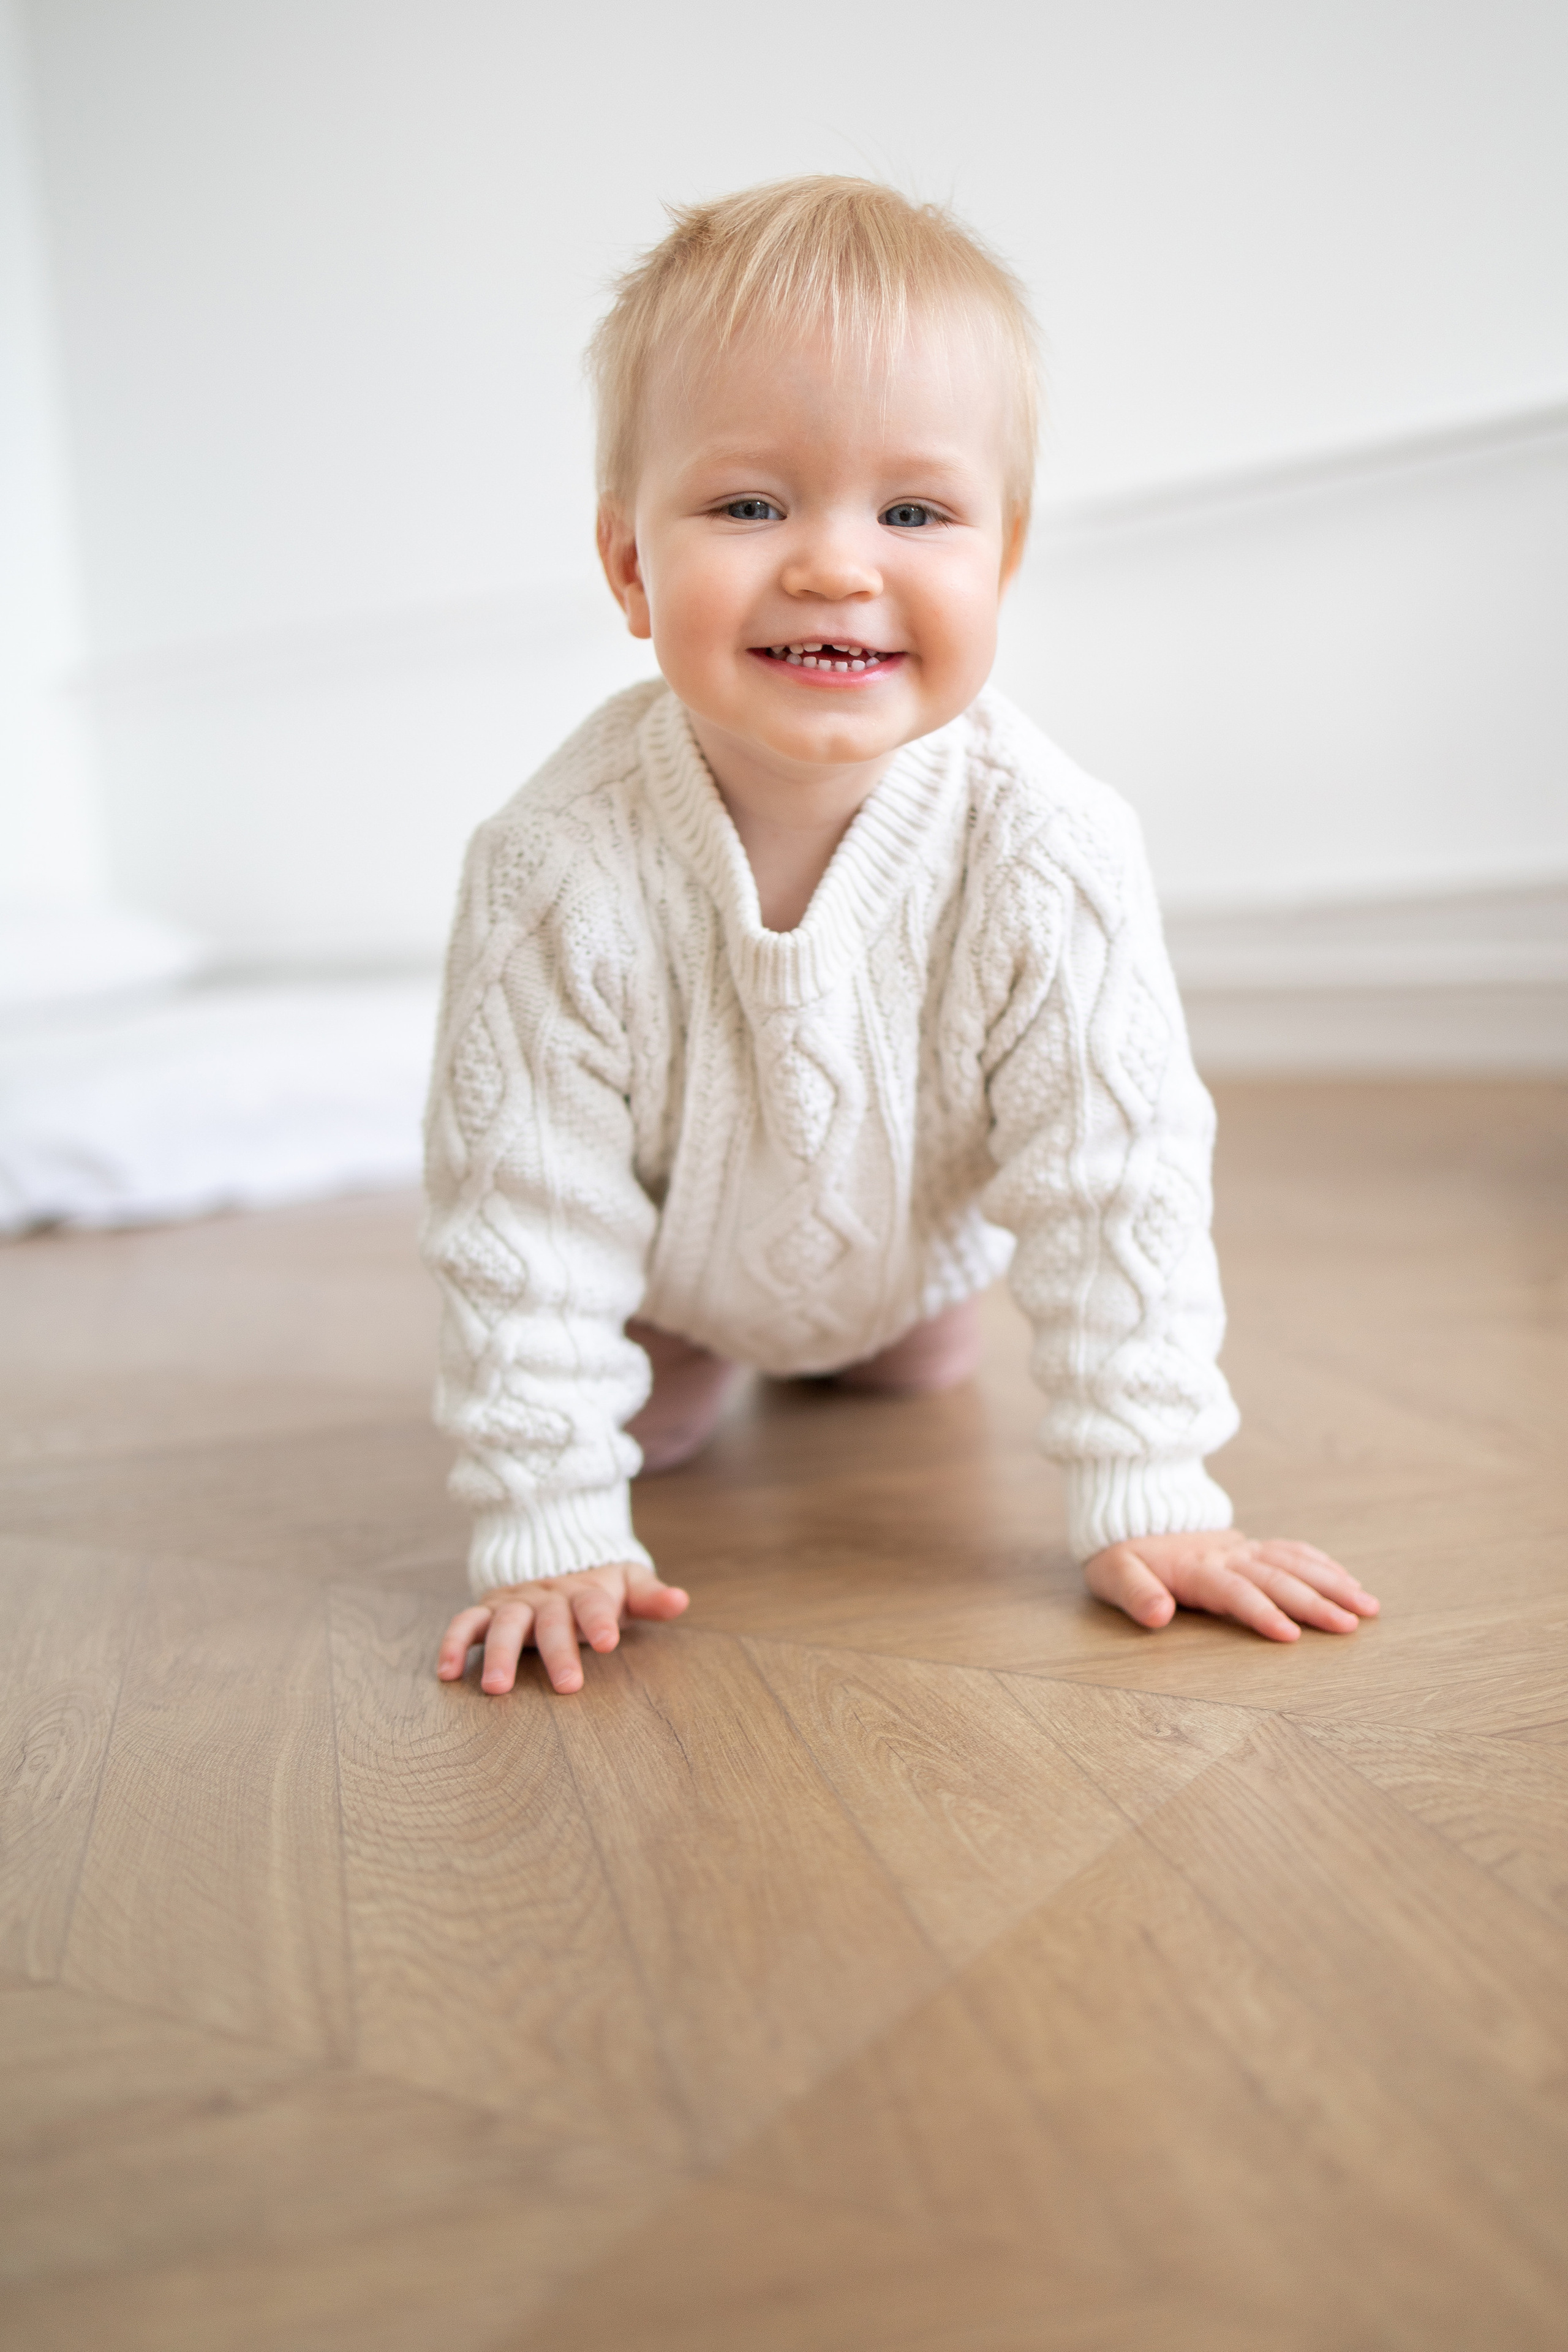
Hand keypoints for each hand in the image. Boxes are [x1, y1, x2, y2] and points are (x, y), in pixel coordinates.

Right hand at [436, 1562, 689, 1694]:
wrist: (555, 1555)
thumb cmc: (597, 1585)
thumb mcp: (627, 1583)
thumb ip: (650, 1596)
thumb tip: (681, 1601)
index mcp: (584, 1592)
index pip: (593, 1605)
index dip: (600, 1621)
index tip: (609, 1643)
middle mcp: (547, 1597)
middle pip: (551, 1621)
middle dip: (557, 1652)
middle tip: (567, 1686)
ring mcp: (515, 1603)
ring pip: (505, 1625)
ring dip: (501, 1654)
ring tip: (497, 1688)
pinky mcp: (488, 1610)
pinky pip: (465, 1623)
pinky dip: (453, 1643)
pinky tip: (447, 1673)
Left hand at [1083, 1529, 1378, 1643]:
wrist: (1129, 1513)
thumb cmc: (1121, 1556)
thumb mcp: (1114, 1575)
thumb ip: (1136, 1595)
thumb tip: (1157, 1615)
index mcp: (1196, 1568)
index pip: (1235, 1592)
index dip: (1262, 1612)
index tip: (1292, 1635)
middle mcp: (1227, 1555)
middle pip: (1277, 1578)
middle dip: (1315, 1602)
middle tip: (1350, 1626)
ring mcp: (1242, 1548)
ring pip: (1294, 1563)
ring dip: (1332, 1583)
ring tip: (1367, 1607)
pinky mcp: (1250, 1545)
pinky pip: (1292, 1551)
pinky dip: (1323, 1564)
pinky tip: (1349, 1582)